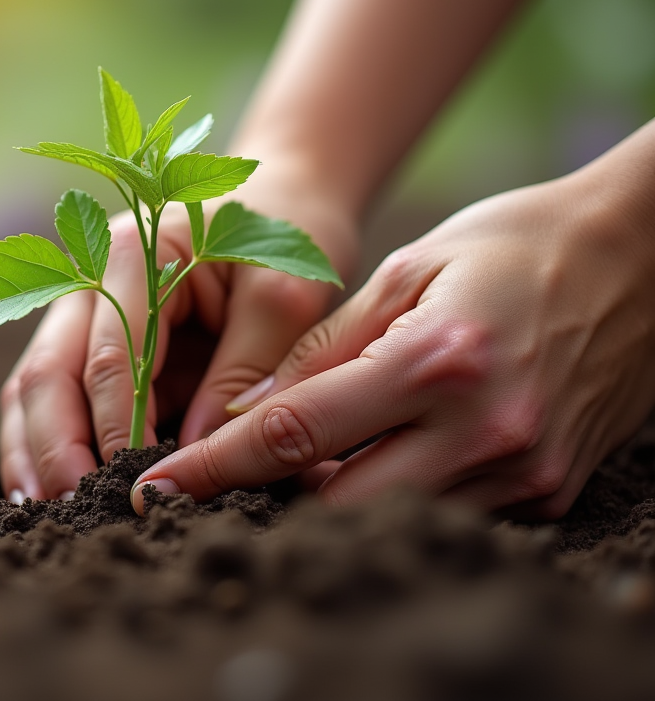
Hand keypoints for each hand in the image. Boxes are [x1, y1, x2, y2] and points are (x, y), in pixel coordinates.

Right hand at [0, 167, 358, 501]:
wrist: (282, 197)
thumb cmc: (290, 232)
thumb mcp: (288, 292)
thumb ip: (247, 368)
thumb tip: (200, 454)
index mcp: (136, 253)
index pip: (111, 354)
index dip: (118, 425)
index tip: (139, 483)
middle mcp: (88, 277)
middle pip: (49, 370)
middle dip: (58, 447)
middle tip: (76, 513)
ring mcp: (81, 309)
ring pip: (34, 387)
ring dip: (36, 452)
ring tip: (45, 516)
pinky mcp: (89, 340)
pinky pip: (52, 395)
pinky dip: (44, 443)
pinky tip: (46, 492)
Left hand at [132, 168, 654, 518]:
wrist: (644, 261)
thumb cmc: (516, 245)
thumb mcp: (410, 271)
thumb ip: (325, 348)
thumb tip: (246, 414)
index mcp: (435, 361)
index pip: (294, 433)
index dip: (215, 467)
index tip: (157, 488)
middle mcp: (482, 430)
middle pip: (333, 500)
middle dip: (270, 491)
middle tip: (228, 468)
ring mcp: (521, 472)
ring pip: (386, 517)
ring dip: (331, 496)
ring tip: (303, 456)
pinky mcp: (546, 492)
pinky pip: (441, 514)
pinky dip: (392, 494)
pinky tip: (376, 456)